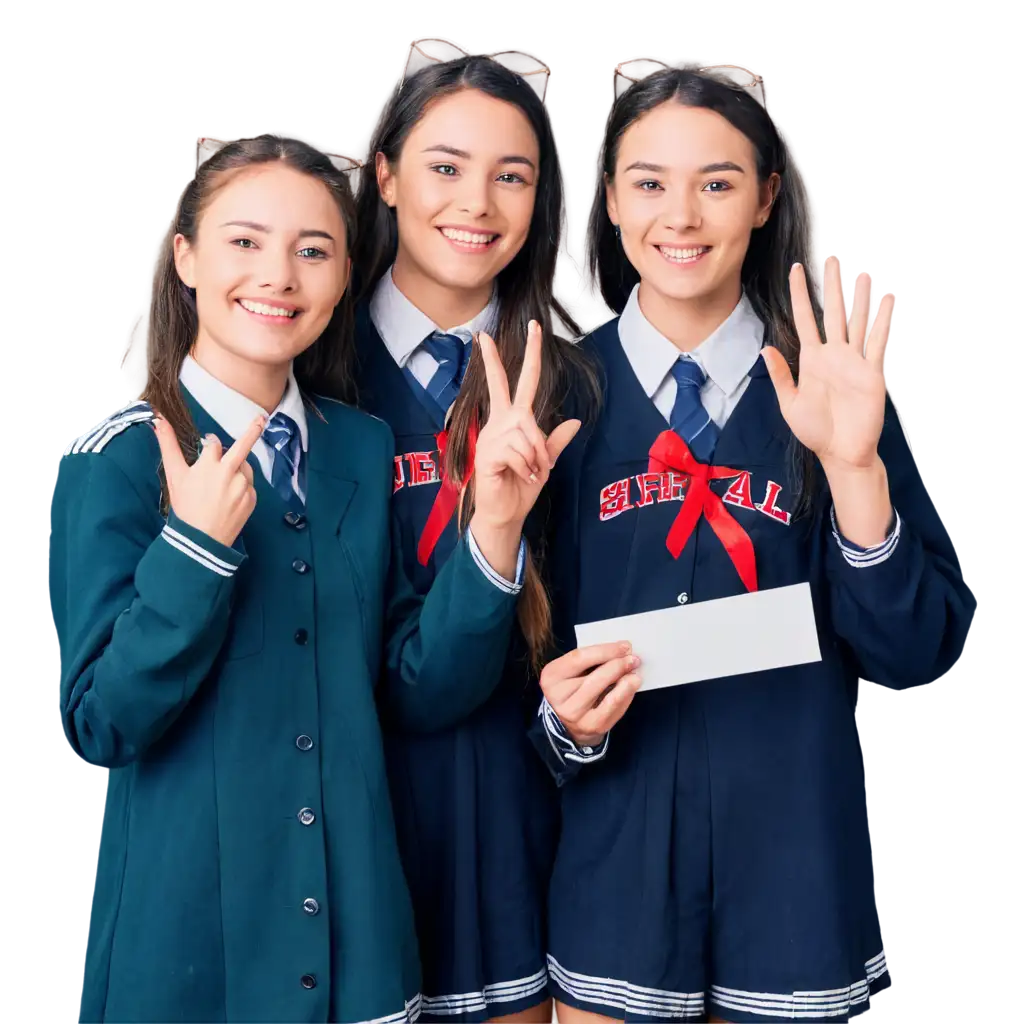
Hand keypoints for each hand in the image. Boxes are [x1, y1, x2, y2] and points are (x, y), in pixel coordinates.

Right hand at [153, 414, 263, 547]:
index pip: (213, 444)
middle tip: (261, 418)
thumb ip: (168, 445)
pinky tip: (228, 498)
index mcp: (210, 464)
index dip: (210, 445)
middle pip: (243, 446)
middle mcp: (230, 472)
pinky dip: (241, 487)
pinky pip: (249, 486)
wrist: (201, 539)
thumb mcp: (174, 475)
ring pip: (244, 468)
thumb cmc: (185, 506)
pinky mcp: (252, 499)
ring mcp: (244, 486)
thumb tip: (158, 418)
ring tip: (222, 486)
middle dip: (253, 430)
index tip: (207, 448)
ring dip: (237, 469)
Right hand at [471, 320, 580, 534]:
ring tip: (531, 473)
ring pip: (527, 433)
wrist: (505, 513)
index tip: (527, 329)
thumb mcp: (544, 462)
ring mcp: (490, 437)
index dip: (522, 358)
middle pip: (506, 384)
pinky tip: (521, 476)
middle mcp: (498, 423)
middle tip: (532, 325)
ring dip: (536, 458)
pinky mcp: (487, 454)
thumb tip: (574, 422)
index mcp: (511, 421)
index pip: (516, 384)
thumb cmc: (521, 487)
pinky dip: (527, 468)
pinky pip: (519, 452)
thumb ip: (554, 441)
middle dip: (512, 356)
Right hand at [539, 642, 641, 747]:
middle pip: (595, 677)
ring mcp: (574, 714)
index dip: (606, 650)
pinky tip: (631, 686)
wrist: (566, 721)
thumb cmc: (571, 687)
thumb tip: (620, 651)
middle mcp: (558, 697)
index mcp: (551, 676)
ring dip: (626, 682)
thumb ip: (589, 660)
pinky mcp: (591, 726)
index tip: (625, 646)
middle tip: (634, 659)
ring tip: (635, 673)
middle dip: (618, 665)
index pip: (580, 658)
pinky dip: (626, 695)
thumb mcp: (571, 671)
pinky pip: (613, 708)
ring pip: (607, 695)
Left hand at [762, 256, 893, 472]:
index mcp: (811, 359)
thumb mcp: (790, 403)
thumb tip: (765, 347)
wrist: (841, 452)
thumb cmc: (815, 431)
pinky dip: (881, 321)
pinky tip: (886, 301)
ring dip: (859, 298)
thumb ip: (780, 375)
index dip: (801, 294)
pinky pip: (876, 342)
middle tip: (833, 258)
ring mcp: (854, 361)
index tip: (797, 270)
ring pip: (856, 321)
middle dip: (832, 286)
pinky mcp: (871, 372)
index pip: (804, 318)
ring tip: (862, 274)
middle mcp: (833, 354)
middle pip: (832, 312)